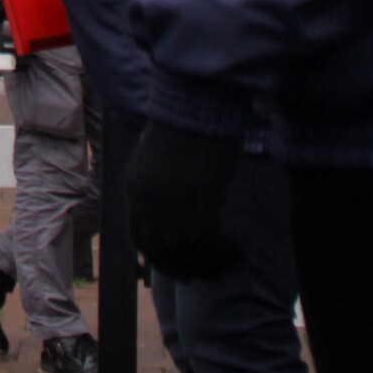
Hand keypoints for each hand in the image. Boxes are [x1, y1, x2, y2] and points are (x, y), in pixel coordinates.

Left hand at [124, 122, 241, 279]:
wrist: (198, 99)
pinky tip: (238, 249)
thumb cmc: (186, 126)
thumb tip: (173, 223)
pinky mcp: (198, 198)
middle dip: (188, 269)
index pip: (139, 239)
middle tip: (212, 274)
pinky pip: (209, 242)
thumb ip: (161, 190)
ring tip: (229, 261)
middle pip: (164, 252)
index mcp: (135, 187)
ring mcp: (171, 200)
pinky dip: (224, 251)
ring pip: (188, 251)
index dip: (159, 261)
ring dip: (211, 263)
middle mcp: (147, 198)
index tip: (182, 269)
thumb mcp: (162, 162)